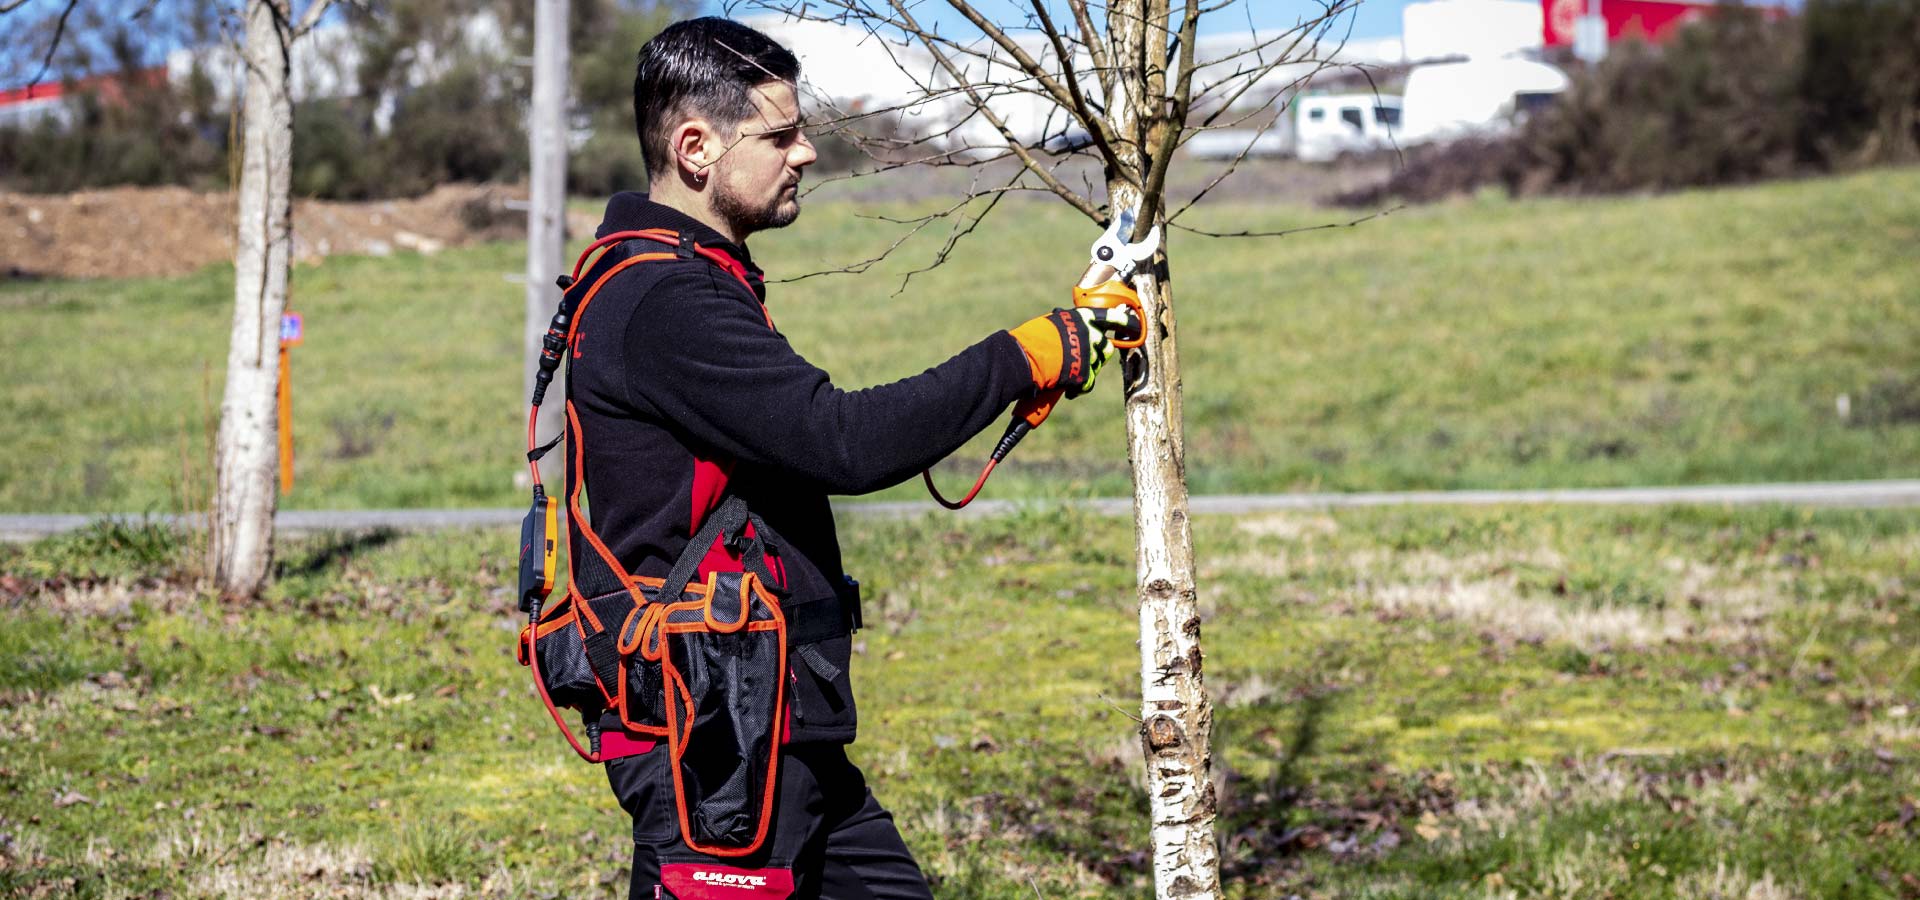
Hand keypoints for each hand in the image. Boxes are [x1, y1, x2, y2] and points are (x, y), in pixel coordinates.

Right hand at [1008, 306, 1135, 397]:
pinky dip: (1077, 389)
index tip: (1135, 323)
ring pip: (1097, 366)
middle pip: (1106, 347)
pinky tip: (1067, 390)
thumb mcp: (1052, 324)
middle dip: (1099, 355)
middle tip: (1086, 360)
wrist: (1024, 358)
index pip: (1111, 317)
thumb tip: (1072, 334)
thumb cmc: (1031, 339)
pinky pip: (1088, 383)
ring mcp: (1089, 354)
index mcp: (1082, 317)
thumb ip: (1068, 327)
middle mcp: (1090, 334)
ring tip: (1068, 376)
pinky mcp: (1085, 373)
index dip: (1125, 322)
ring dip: (1086, 371)